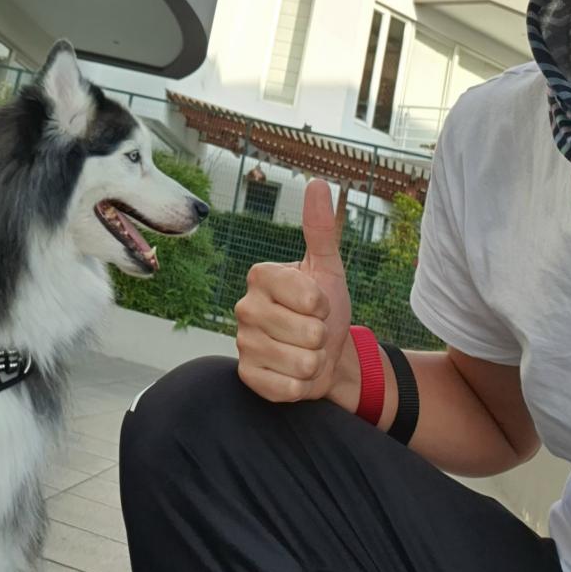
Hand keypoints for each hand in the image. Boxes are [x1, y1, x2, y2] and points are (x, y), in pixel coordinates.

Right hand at [234, 179, 353, 402]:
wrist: (326, 357)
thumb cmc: (326, 311)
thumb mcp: (328, 269)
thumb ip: (321, 229)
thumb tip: (315, 183)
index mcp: (261, 275)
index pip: (310, 297)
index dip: (325, 306)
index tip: (319, 306)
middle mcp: (244, 306)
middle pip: (308, 332)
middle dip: (322, 338)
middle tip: (313, 333)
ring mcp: (242, 342)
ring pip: (301, 362)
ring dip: (314, 363)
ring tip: (306, 353)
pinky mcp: (246, 375)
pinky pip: (287, 387)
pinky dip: (300, 385)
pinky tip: (293, 373)